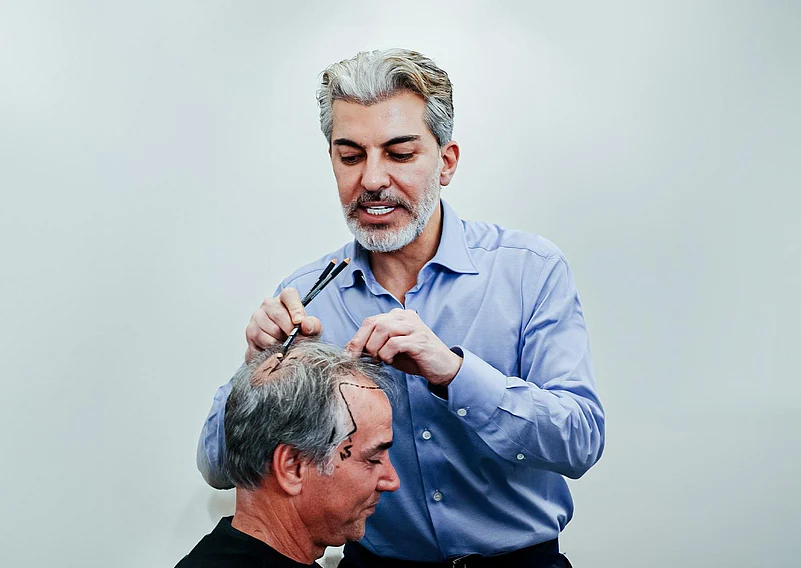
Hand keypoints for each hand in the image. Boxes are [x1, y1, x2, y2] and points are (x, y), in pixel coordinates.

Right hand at [244, 288, 322, 362]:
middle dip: (289, 331)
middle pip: (277, 315)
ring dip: (278, 341)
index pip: (289, 295)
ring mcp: (257, 317)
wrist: (286, 346)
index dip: (295, 308)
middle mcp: (269, 304)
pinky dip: (269, 348)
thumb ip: (313, 325)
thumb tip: (306, 325)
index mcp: (286, 298)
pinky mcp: (250, 331)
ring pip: (267, 330)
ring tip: (284, 344)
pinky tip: (275, 348)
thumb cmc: (299, 333)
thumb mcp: (312, 329)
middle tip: (295, 340)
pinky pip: (258, 341)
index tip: (299, 322)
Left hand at [345, 308, 461, 385]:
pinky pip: (394, 343)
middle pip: (374, 322)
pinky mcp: (419, 340)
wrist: (444, 368)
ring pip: (383, 329)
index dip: (357, 337)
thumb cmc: (417, 359)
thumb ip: (375, 345)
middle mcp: (406, 317)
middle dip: (361, 342)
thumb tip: (350, 348)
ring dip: (375, 348)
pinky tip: (390, 361)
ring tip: (378, 360)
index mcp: (398, 316)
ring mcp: (414, 327)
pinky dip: (387, 354)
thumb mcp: (392, 350)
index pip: (371, 321)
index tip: (350, 354)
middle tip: (358, 358)